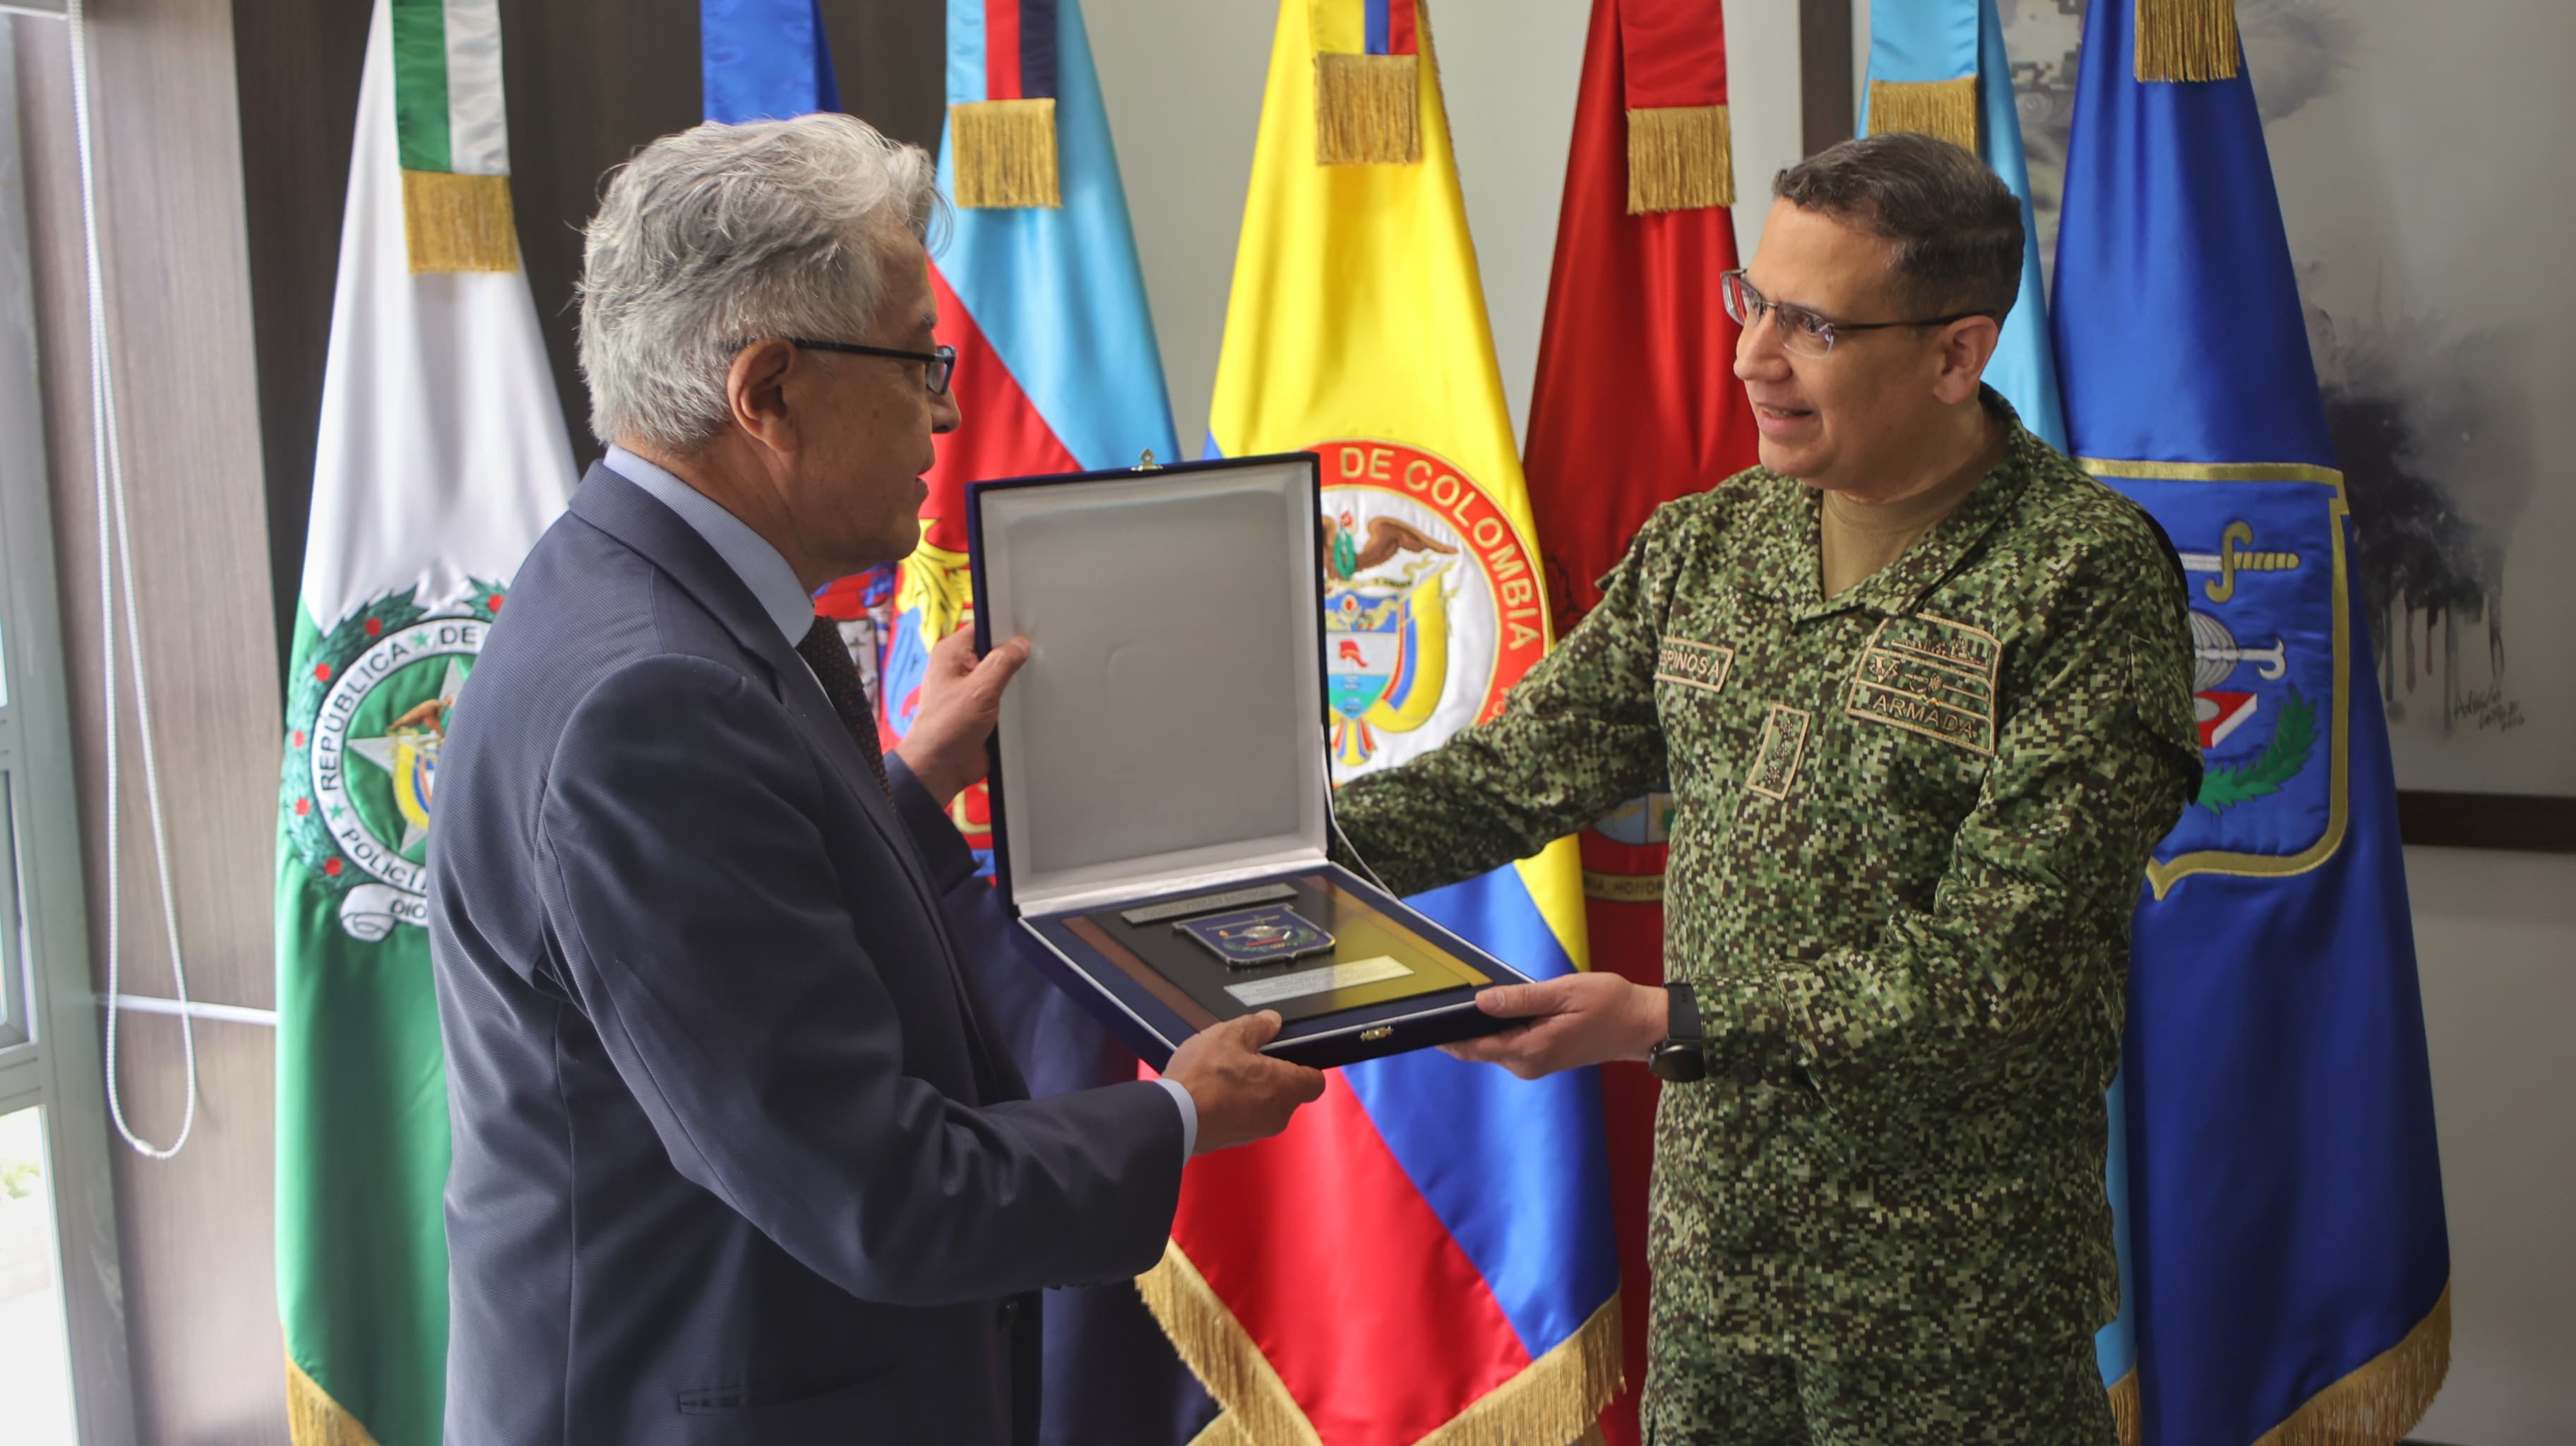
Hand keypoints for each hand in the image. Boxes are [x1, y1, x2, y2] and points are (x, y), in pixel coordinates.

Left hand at [892, 626, 1027, 806]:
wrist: (941, 768)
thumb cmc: (945, 729)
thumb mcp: (980, 689)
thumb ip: (1003, 662)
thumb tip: (1020, 644)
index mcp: (953, 654)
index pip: (984, 627)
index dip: (1006, 629)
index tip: (1028, 634)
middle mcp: (961, 669)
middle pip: (997, 652)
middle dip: (1015, 660)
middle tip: (1032, 663)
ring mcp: (973, 690)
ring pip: (1004, 677)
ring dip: (1016, 686)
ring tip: (1029, 687)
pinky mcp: (983, 710)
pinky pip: (1006, 699)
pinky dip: (1015, 703)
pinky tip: (1026, 705)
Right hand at [1162, 1011, 1326, 1154]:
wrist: (1172, 1118)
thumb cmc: (1204, 1078)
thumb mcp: (1230, 1035)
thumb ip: (1258, 1025)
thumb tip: (1272, 1021)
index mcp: (1285, 1088)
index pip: (1315, 1081)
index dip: (1305, 1065)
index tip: (1289, 1054)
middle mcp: (1277, 1115)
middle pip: (1288, 1092)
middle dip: (1272, 1075)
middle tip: (1247, 1058)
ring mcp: (1256, 1131)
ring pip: (1265, 1106)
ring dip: (1251, 1091)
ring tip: (1223, 1073)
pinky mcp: (1234, 1140)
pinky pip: (1244, 1118)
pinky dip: (1234, 1106)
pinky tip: (1212, 1091)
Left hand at [1438, 973, 1668, 1079]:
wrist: (1641, 1025)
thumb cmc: (1609, 1005)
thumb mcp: (1563, 993)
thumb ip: (1520, 999)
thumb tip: (1481, 1001)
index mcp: (1529, 1050)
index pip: (1471, 1046)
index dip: (1445, 1033)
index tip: (1425, 1016)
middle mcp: (1526, 1064)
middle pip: (1477, 1047)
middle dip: (1461, 1025)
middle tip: (1448, 994)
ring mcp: (1533, 1064)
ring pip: (1491, 1044)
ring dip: (1482, 1024)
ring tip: (1476, 995)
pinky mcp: (1540, 1058)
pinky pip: (1507, 1044)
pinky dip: (1499, 1027)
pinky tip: (1503, 1007)